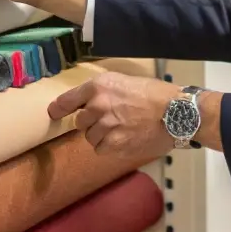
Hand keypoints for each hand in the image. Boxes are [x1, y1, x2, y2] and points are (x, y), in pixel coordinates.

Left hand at [49, 72, 182, 160]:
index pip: (67, 101)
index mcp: (99, 87)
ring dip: (102, 136)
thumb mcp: (126, 82)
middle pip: (80, 122)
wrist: (177, 113)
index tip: (54, 112)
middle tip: (113, 119)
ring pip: (90, 137)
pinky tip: (126, 139)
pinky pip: (101, 149)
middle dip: (92, 122)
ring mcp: (105, 127)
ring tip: (124, 129)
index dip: (59, 108)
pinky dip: (111, 147)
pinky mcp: (114, 145)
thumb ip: (104, 92)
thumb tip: (86, 103)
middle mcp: (97, 106)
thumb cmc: (156, 94)